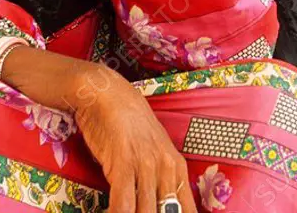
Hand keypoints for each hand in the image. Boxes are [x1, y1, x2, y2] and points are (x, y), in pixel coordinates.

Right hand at [70, 64, 197, 212]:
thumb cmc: (129, 126)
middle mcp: (167, 169)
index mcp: (178, 168)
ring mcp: (146, 166)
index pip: (188, 211)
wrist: (109, 95)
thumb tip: (162, 205)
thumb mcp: (154, 152)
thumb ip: (161, 179)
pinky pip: (123, 203)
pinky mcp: (123, 164)